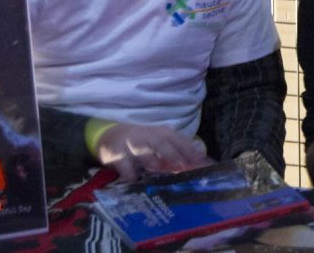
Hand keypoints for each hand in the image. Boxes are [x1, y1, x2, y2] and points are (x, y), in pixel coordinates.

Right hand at [95, 123, 211, 181]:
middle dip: (171, 153)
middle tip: (180, 166)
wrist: (112, 136)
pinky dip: (129, 172)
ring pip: (142, 151)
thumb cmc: (143, 143)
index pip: (178, 140)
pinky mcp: (116, 154)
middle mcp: (148, 135)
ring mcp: (131, 144)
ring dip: (150, 160)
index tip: (200, 164)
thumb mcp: (161, 143)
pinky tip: (134, 180)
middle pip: (161, 142)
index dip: (189, 151)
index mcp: (162, 133)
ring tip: (157, 169)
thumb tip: (201, 160)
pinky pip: (123, 164)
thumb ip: (179, 151)